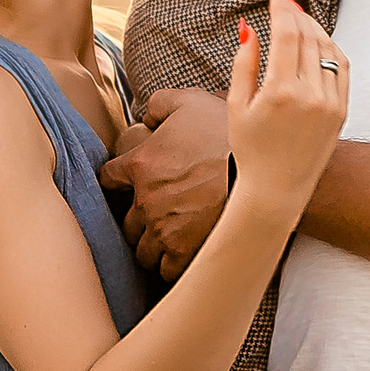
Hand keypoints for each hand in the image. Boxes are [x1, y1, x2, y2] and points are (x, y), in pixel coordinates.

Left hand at [102, 88, 230, 279]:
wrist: (260, 171)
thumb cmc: (225, 134)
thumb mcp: (189, 101)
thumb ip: (158, 103)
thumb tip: (144, 115)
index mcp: (140, 164)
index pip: (108, 178)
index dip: (118, 180)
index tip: (129, 183)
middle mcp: (145, 200)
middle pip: (125, 220)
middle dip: (138, 217)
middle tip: (157, 213)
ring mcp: (163, 229)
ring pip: (142, 249)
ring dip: (152, 244)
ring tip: (169, 238)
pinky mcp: (183, 252)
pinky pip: (164, 269)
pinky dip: (170, 265)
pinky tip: (181, 255)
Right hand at [224, 0, 348, 219]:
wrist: (277, 189)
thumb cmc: (250, 149)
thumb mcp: (235, 105)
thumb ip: (244, 64)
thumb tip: (250, 28)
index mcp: (280, 92)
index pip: (286, 35)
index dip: (282, 9)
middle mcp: (310, 95)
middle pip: (308, 37)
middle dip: (296, 14)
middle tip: (285, 0)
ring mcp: (330, 103)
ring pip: (327, 49)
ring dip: (314, 28)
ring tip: (299, 18)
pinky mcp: (342, 111)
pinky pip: (341, 67)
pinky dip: (330, 48)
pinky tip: (317, 41)